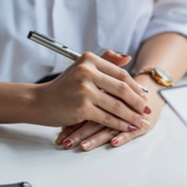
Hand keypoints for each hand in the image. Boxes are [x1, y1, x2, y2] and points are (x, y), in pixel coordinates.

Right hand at [31, 51, 149, 132]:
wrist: (40, 102)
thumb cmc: (63, 87)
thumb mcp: (82, 68)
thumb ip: (105, 61)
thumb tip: (128, 58)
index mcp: (89, 60)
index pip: (120, 74)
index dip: (135, 87)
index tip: (144, 96)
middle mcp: (87, 72)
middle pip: (121, 89)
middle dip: (137, 102)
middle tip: (147, 109)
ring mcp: (84, 90)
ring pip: (116, 105)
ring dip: (132, 116)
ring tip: (142, 122)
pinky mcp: (82, 108)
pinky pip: (107, 118)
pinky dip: (120, 124)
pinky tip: (128, 128)